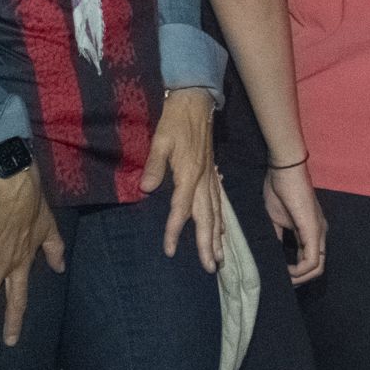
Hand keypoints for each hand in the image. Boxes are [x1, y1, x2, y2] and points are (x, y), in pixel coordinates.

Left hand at [142, 88, 219, 271]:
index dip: (175, 231)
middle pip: (207, 217)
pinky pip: (219, 202)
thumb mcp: (160, 140)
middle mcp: (204, 180)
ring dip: (218, 236)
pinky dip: (221, 219)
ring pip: (217, 212)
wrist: (196, 102)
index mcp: (190, 174)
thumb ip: (154, 166)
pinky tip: (222, 230)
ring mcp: (211, 177)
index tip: (170, 251)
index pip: (182, 209)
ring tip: (220, 256)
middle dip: (208, 244)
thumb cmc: (174, 120)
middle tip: (211, 267)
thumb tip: (146, 189)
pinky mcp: (212, 174)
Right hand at [263, 161, 327, 285]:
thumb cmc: (279, 191)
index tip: (281, 276)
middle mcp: (320, 233)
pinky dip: (300, 270)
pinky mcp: (313, 229)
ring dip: (300, 278)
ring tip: (283, 277)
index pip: (312, 260)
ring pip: (318, 266)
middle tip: (283, 281)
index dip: (299, 274)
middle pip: (318, 268)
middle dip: (300, 280)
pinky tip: (287, 270)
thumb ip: (278, 239)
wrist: (283, 171)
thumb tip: (273, 258)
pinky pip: (313, 258)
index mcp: (312, 231)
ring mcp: (319, 231)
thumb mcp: (275, 221)